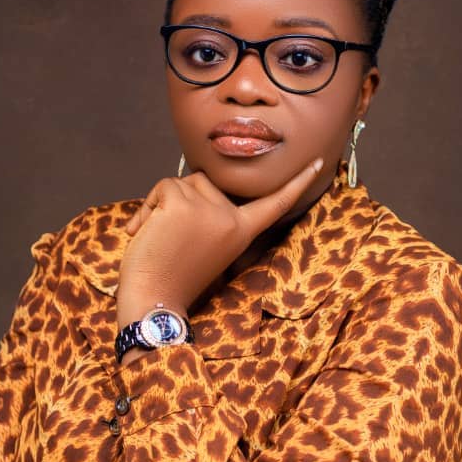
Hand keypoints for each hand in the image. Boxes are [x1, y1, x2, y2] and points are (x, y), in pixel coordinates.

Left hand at [115, 158, 323, 329]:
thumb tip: (194, 179)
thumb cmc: (172, 276)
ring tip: (156, 237)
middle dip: (181, 200)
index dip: (297, 182)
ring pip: (181, 182)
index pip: (275, 203)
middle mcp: (232, 218)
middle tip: (170, 239)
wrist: (153, 301)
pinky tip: (143, 232)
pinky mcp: (182, 204)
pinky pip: (163, 186)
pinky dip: (147, 207)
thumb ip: (212, 215)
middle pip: (205, 181)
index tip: (318, 161)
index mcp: (242, 231)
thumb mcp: (207, 243)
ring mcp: (209, 210)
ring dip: (160, 204)